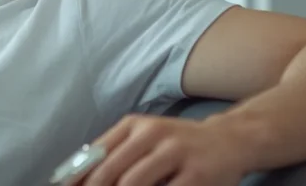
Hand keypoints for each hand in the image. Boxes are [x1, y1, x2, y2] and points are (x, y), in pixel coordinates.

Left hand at [81, 115, 247, 185]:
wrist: (229, 139)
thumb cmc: (177, 143)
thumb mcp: (144, 136)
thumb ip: (114, 150)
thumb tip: (76, 174)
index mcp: (134, 125)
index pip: (96, 153)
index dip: (77, 176)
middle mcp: (153, 134)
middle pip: (110, 171)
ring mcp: (176, 153)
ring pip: (132, 183)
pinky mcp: (197, 174)